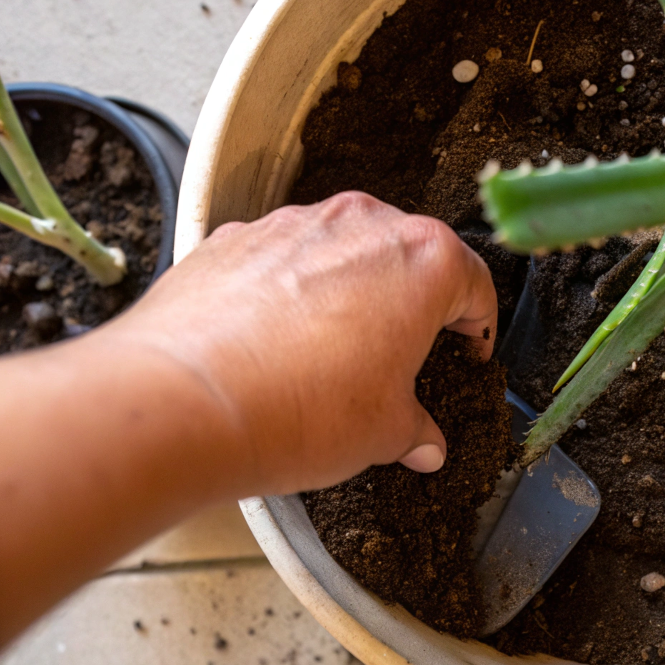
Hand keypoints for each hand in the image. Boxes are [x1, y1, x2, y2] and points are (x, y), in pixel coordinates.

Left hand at [103, 191, 497, 493]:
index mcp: (422, 260)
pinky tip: (276, 341)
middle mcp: (363, 224)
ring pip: (345, 252)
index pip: (475, 284)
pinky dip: (291, 289)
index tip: (467, 354)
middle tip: (404, 355)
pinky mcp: (238, 237)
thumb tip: (422, 441)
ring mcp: (295, 224)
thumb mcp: (383, 432)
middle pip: (409, 257)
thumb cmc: (299, 409)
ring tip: (332, 353)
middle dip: (413, 304)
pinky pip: (284, 258)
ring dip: (351, 292)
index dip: (477, 327)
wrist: (186, 401)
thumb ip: (415, 429)